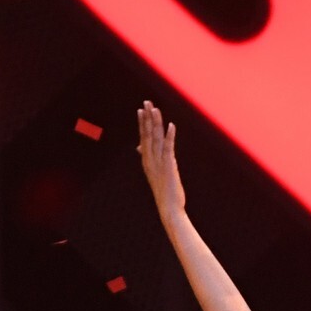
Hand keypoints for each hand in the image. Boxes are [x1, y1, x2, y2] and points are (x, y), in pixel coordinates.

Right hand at [135, 102, 186, 217]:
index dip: (142, 123)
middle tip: (146, 102)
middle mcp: (150, 159)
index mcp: (147, 160)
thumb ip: (149, 158)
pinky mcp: (169, 166)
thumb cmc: (164, 191)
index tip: (141, 109)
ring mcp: (159, 163)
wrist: (168, 207)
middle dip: (147, 117)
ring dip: (156, 123)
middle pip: (148, 134)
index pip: (143, 137)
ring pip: (156, 138)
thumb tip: (139, 147)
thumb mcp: (155, 172)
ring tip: (155, 109)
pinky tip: (171, 125)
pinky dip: (170, 136)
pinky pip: (169, 148)